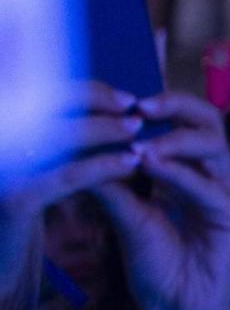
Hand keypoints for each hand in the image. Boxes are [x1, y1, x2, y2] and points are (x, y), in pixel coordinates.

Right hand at [0, 82, 149, 309]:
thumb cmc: (14, 218)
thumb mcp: (27, 170)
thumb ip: (49, 141)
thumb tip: (94, 107)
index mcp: (2, 131)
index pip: (35, 92)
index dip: (80, 91)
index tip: (120, 97)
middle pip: (42, 104)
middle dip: (93, 102)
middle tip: (133, 108)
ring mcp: (2, 169)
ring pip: (58, 136)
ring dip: (103, 130)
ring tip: (136, 132)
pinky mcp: (15, 201)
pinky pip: (69, 175)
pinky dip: (104, 165)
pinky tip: (132, 164)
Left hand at [90, 93, 229, 309]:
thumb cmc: (155, 269)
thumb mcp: (126, 217)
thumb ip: (114, 184)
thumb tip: (85, 148)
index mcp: (189, 174)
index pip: (185, 123)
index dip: (159, 107)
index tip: (121, 104)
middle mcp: (212, 178)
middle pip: (210, 122)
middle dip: (177, 106)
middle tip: (141, 107)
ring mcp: (227, 196)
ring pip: (217, 146)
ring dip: (178, 137)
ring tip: (143, 142)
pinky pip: (212, 187)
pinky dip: (182, 173)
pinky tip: (153, 167)